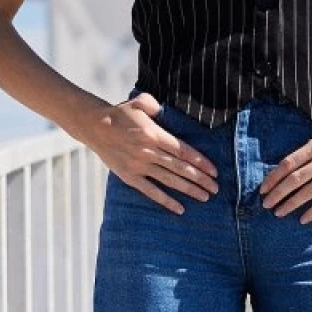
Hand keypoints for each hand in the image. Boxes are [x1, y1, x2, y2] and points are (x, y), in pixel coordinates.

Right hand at [84, 92, 218, 215]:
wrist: (95, 127)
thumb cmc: (121, 114)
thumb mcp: (139, 102)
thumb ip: (154, 104)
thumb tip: (165, 110)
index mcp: (153, 134)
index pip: (183, 150)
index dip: (200, 162)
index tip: (214, 171)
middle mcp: (148, 152)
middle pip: (180, 168)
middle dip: (200, 179)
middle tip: (216, 188)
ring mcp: (139, 166)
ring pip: (169, 180)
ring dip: (189, 190)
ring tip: (205, 197)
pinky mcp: (130, 176)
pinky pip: (150, 191)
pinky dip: (166, 201)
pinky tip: (180, 209)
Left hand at [259, 109, 311, 223]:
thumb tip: (298, 144)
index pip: (289, 163)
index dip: (274, 177)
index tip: (263, 188)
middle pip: (295, 180)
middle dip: (278, 194)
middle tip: (266, 204)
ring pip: (309, 192)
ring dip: (291, 204)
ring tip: (278, 212)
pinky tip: (302, 218)